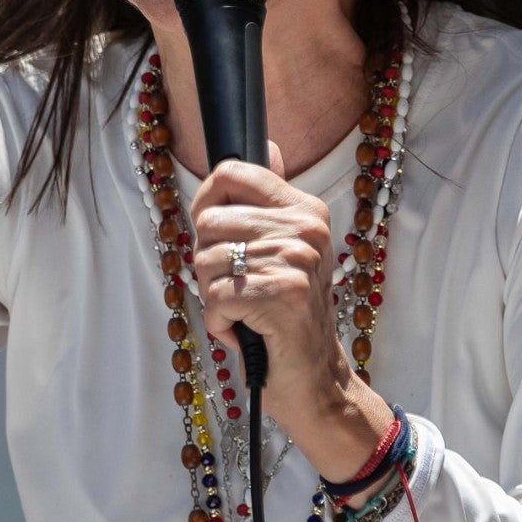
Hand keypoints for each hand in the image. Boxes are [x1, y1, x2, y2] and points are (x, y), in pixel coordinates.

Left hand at [188, 141, 376, 426]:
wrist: (315, 376)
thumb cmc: (287, 314)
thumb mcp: (285, 249)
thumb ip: (269, 201)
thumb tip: (270, 145)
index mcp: (305, 209)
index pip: (233, 172)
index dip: (206, 201)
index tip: (214, 233)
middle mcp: (306, 227)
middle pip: (209, 222)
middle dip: (208, 263)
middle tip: (238, 287)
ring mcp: (296, 259)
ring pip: (206, 262)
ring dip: (213, 297)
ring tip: (243, 311)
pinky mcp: (282, 293)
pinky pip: (214, 297)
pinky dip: (218, 322)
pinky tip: (244, 329)